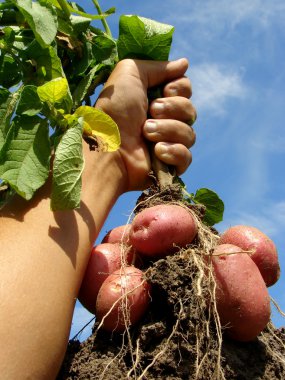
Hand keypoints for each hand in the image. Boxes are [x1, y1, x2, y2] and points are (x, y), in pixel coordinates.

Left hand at [95, 58, 195, 190]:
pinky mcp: (168, 165)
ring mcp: (166, 143)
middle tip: (150, 112)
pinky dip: (174, 152)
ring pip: (189, 133)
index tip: (165, 90)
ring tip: (145, 133)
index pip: (185, 89)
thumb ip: (157, 66)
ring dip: (168, 129)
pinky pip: (187, 156)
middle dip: (172, 108)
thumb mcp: (130, 73)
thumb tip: (184, 63)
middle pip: (190, 110)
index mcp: (154, 99)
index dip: (180, 89)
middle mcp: (162, 120)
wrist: (109, 147)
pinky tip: (157, 151)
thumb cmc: (115, 110)